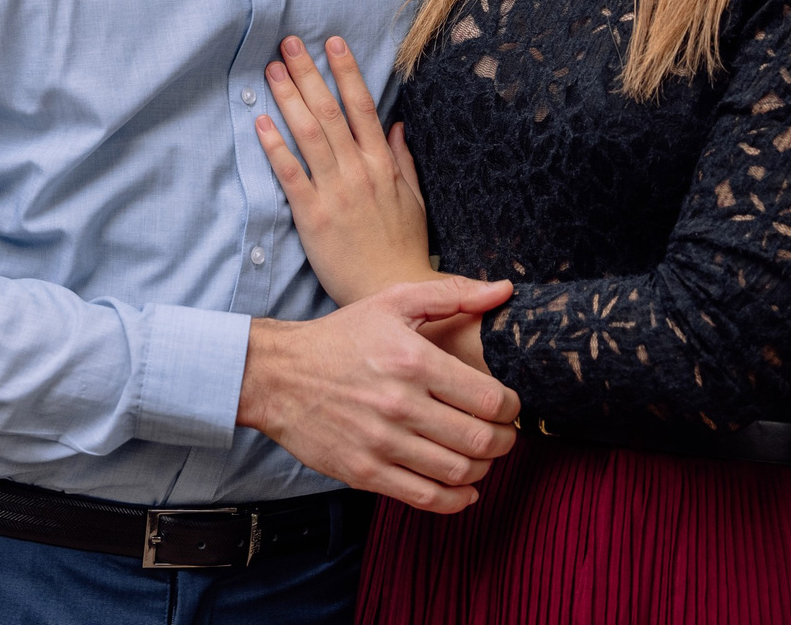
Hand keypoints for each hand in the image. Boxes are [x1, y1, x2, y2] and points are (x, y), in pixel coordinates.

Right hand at [237, 278, 520, 512]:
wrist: (278, 375)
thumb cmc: (340, 336)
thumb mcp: (393, 302)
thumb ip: (452, 294)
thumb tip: (504, 291)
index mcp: (413, 360)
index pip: (489, 399)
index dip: (512, 408)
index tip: (509, 406)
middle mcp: (400, 404)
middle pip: (481, 440)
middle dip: (505, 440)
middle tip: (503, 433)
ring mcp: (382, 443)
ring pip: (459, 472)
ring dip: (484, 468)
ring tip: (481, 455)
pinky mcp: (365, 473)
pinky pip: (426, 498)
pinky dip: (457, 500)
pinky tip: (464, 487)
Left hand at [255, 34, 433, 304]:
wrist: (393, 290)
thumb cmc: (402, 247)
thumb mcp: (413, 199)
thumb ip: (402, 159)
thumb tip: (395, 124)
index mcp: (383, 164)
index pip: (362, 106)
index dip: (346, 71)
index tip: (332, 42)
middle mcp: (359, 171)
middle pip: (330, 111)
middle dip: (308, 73)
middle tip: (288, 43)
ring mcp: (335, 192)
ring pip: (309, 134)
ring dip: (289, 98)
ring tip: (272, 70)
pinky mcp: (313, 216)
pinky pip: (291, 174)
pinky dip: (275, 146)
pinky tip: (260, 122)